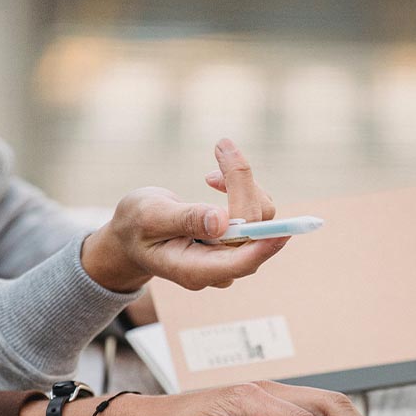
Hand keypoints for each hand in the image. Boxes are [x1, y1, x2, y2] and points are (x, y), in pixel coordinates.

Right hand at [81, 138, 282, 292]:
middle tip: (222, 145)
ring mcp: (230, 255)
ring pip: (260, 218)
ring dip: (241, 182)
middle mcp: (219, 268)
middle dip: (242, 184)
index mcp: (194, 270)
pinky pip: (256, 212)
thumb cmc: (136, 226)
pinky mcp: (238, 240)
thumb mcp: (149, 217)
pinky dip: (241, 187)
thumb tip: (220, 222)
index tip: (283, 230)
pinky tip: (215, 179)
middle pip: (253, 231)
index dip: (263, 246)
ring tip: (214, 159)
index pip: (239, 262)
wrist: (132, 235)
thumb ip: (184, 219)